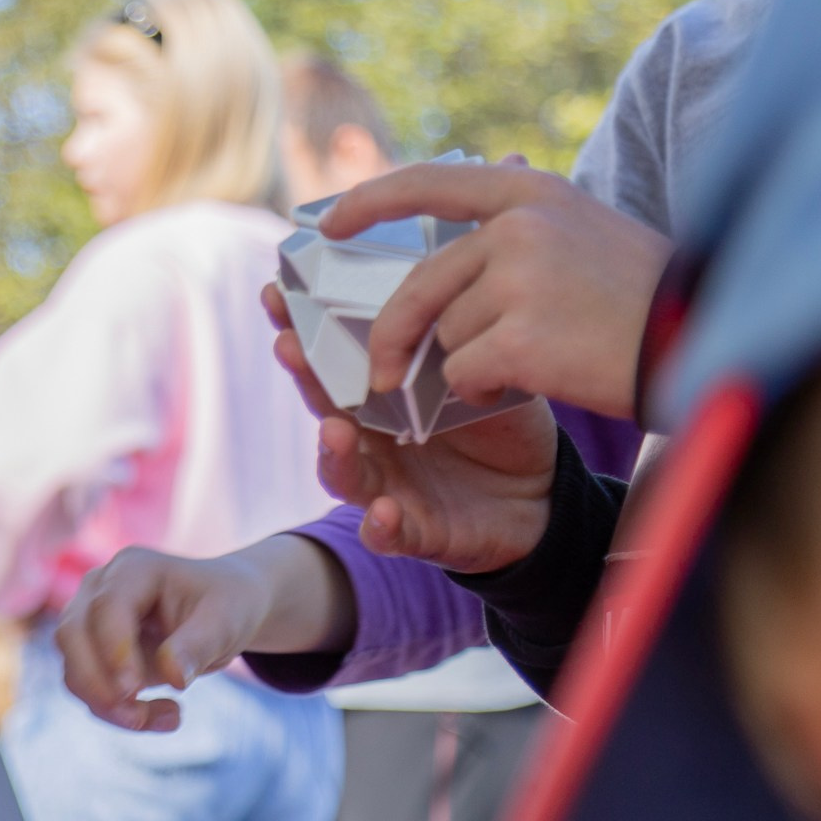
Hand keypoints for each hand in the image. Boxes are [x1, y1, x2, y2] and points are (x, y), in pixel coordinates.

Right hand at [56, 543, 316, 732]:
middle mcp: (98, 590)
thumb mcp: (226, 621)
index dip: (114, 651)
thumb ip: (199, 645)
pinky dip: (118, 712)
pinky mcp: (93, 654)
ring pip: (73, 669)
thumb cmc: (227, 606)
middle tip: (137, 719)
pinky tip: (165, 715)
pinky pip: (89, 690)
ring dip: (109, 705)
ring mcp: (89, 621)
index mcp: (133, 568)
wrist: (222, 611)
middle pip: (71, 636)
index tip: (134, 691)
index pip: (106, 608)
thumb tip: (173, 677)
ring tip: (172, 718)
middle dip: (97, 683)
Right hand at [266, 285, 559, 572]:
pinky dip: (379, 526)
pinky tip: (384, 512)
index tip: (277, 292)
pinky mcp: (412, 531)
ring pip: (342, 472)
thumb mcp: (483, 376)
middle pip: (324, 407)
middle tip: (288, 344)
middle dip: (303, 377)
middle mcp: (369, 440)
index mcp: (380, 396)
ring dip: (332, 453)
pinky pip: (385, 533)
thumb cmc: (502, 427)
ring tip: (335, 432)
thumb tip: (439, 287)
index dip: (300, 327)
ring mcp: (385, 487)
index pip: (333, 358)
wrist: (542, 497)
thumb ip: (452, 346)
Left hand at [316, 159, 667, 418]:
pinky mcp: (520, 338)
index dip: (371, 201)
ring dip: (470, 362)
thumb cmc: (642, 297)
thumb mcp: (584, 229)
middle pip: (421, 287)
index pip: (430, 183)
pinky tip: (533, 382)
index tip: (329, 223)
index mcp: (530, 195)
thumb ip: (516, 224)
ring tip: (536, 357)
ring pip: (445, 336)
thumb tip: (449, 209)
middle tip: (379, 372)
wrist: (700, 340)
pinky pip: (461, 374)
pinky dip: (481, 391)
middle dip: (394, 334)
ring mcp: (519, 280)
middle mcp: (519, 227)